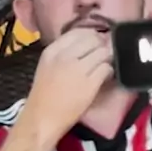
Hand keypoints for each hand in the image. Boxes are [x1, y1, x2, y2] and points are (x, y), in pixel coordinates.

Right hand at [24, 28, 112, 143]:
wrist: (42, 118)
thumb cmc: (44, 95)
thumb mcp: (47, 65)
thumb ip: (63, 52)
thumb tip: (87, 43)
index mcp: (52, 51)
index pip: (78, 32)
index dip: (90, 36)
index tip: (93, 43)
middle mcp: (65, 57)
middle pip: (93, 39)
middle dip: (101, 45)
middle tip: (101, 55)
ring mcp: (78, 70)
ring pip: (103, 52)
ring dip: (106, 58)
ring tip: (103, 66)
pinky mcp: (90, 84)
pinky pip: (107, 68)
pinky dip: (109, 71)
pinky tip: (104, 77)